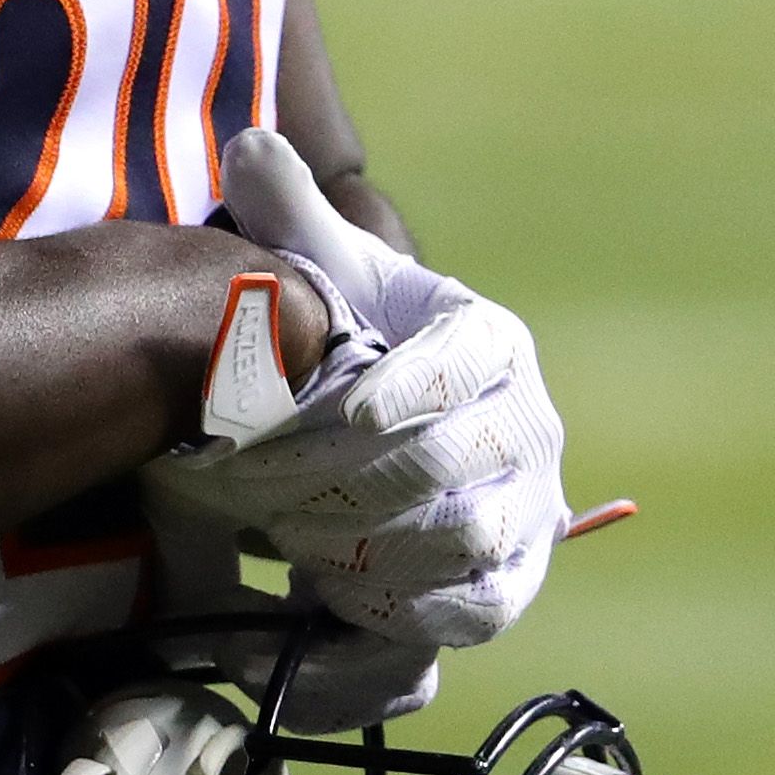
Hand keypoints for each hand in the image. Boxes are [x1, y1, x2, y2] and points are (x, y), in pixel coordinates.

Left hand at [154, 130, 569, 665]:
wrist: (404, 435)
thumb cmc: (360, 346)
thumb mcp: (326, 278)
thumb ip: (288, 216)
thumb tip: (250, 146)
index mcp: (491, 345)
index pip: (462, 365)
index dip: (404, 389)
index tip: (339, 409)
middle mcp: (528, 432)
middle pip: (444, 470)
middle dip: (336, 483)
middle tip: (246, 490)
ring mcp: (525, 520)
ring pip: (454, 551)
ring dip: (355, 552)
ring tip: (275, 540)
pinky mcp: (503, 594)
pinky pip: (457, 627)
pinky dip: (382, 628)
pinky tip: (306, 610)